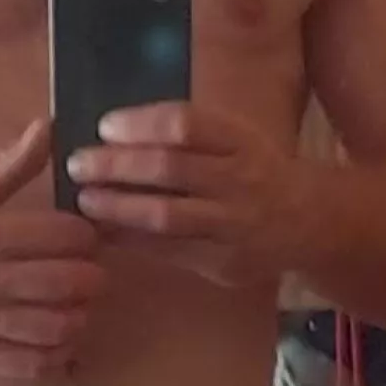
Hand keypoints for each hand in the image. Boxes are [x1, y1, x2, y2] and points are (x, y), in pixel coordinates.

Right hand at [0, 119, 107, 377]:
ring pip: (60, 326)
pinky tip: (64, 338)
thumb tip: (50, 127)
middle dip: (92, 274)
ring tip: (78, 301)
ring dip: (82, 313)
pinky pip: (34, 363)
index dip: (85, 234)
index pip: (64, 237)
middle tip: (90, 268)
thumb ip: (11, 164)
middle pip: (71, 283)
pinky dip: (61, 353)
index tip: (83, 234)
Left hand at [67, 102, 293, 288]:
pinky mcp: (223, 262)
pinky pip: (169, 251)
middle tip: (78, 163)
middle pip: (171, 168)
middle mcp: (240, 179)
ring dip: (118, 207)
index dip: (142, 123)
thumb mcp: (233, 137)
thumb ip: (186, 132)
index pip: (186, 124)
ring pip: (167, 215)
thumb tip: (112, 129)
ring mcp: (233, 224)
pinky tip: (104, 232)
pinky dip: (132, 241)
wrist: (307, 220)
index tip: (106, 126)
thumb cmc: (252, 167)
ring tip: (85, 200)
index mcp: (240, 140)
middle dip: (117, 165)